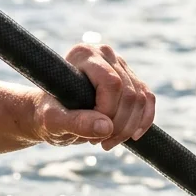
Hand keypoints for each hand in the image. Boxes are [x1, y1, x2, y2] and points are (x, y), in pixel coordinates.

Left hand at [32, 44, 155, 150]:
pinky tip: (132, 136)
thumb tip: (107, 127)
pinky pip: (148, 100)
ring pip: (141, 99)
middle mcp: (104, 53)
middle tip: (98, 142)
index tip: (91, 132)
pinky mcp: (131, 78)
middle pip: (129, 93)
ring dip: (129, 128)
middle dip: (118, 125)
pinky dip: (144, 121)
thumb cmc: (47, 114)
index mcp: (83, 54)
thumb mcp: (53, 122)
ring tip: (107, 141)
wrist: (53, 113)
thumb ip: (76, 123)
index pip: (111, 83)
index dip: (108, 112)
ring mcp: (120, 64)